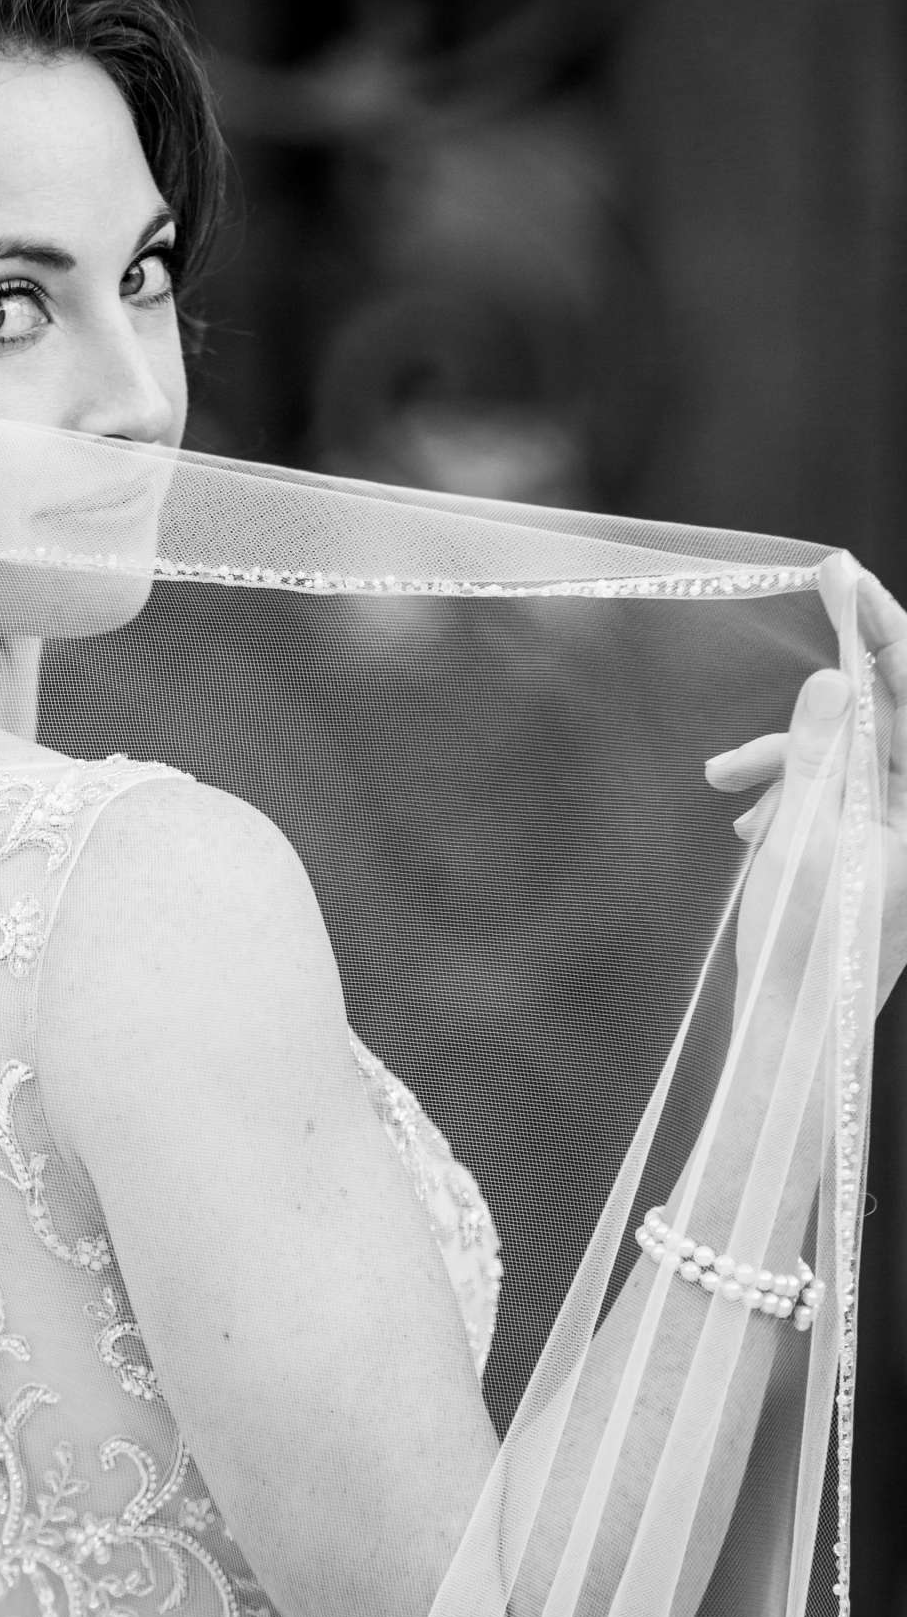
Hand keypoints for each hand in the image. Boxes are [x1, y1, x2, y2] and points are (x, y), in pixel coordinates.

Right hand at [705, 554, 906, 1011]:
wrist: (794, 1042)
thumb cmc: (808, 952)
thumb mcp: (808, 838)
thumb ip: (822, 752)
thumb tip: (835, 682)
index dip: (883, 629)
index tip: (842, 575)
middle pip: (890, 721)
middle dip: (825, 698)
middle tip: (795, 630)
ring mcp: (904, 841)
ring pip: (858, 758)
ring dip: (794, 756)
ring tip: (727, 781)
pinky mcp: (878, 859)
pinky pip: (844, 797)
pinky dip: (796, 796)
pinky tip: (751, 823)